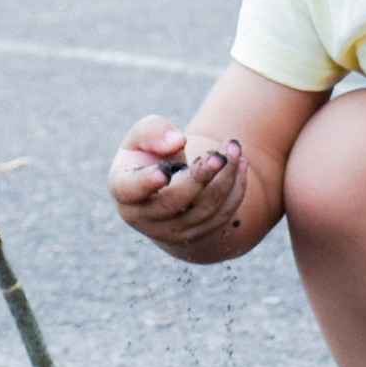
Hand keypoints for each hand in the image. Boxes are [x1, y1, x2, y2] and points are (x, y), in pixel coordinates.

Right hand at [108, 113, 257, 258]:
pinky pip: (221, 217)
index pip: (131, 189)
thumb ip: (153, 131)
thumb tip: (176, 141)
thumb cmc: (150, 154)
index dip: (145, 183)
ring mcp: (170, 231)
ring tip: (234, 148)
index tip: (162, 173)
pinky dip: (235, 191)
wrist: (165, 185)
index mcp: (123, 189)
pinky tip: (241, 165)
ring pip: (204, 210)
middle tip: (220, 153)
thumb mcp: (142, 136)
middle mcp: (143, 217)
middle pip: (174, 201)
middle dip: (200, 176)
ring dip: (224, 179)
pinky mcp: (196, 235)